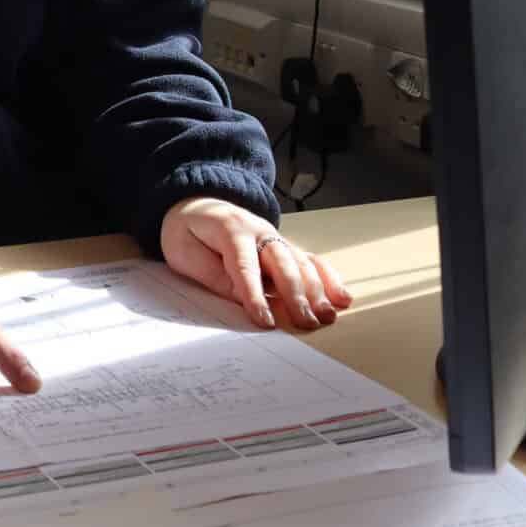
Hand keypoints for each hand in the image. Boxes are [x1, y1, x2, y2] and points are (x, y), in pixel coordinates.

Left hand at [160, 196, 352, 329]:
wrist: (197, 204)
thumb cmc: (187, 231)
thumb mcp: (182, 250)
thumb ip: (210, 272)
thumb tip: (239, 296)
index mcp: (230, 229)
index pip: (245, 266)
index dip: (255, 295)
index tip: (264, 321)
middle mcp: (260, 231)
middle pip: (282, 263)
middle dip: (295, 295)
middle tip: (305, 322)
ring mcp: (275, 238)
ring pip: (302, 263)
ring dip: (317, 291)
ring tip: (327, 316)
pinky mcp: (285, 247)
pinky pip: (311, 260)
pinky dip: (329, 278)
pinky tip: (342, 298)